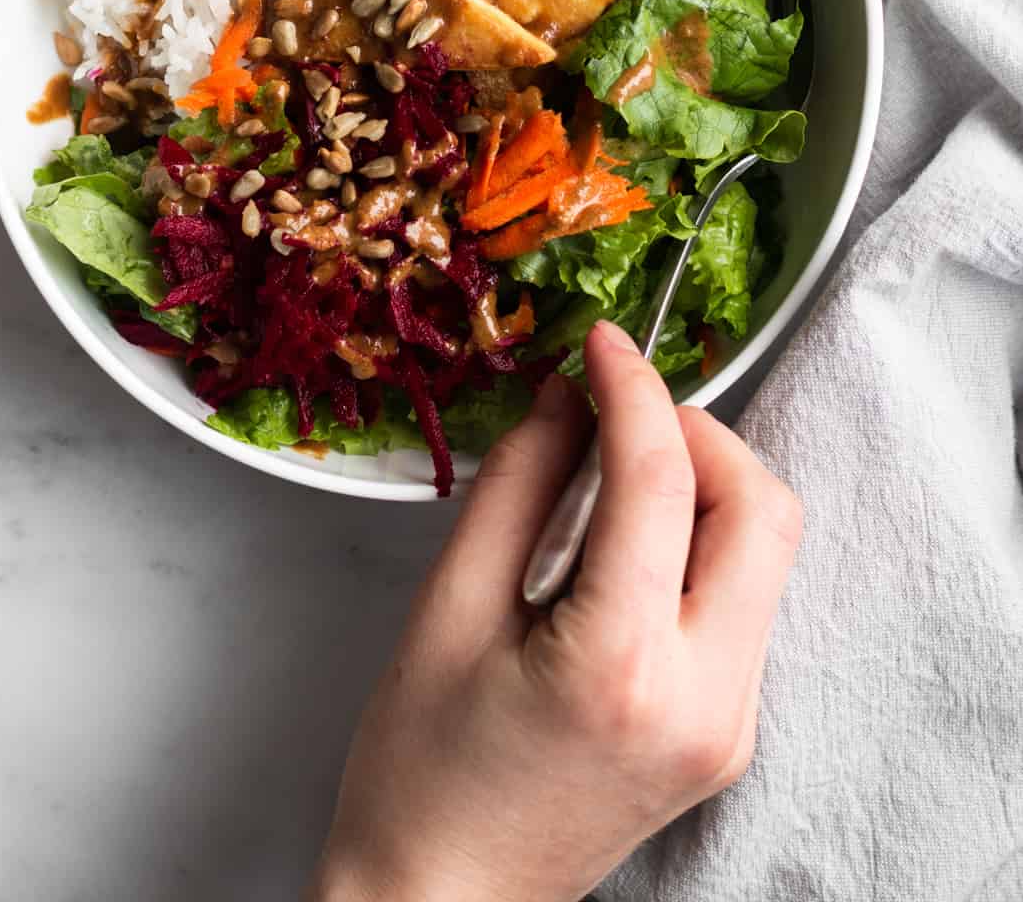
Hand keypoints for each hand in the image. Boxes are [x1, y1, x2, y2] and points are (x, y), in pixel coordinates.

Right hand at [311, 321, 801, 901]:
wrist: (443, 901)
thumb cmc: (422, 774)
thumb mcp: (449, 606)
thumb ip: (520, 483)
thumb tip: (567, 393)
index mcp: (621, 667)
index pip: (663, 481)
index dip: (634, 387)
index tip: (601, 341)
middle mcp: (703, 700)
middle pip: (762, 509)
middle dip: (696, 433)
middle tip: (617, 411)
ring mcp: (729, 724)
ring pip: (766, 550)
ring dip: (703, 485)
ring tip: (610, 475)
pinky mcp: (729, 733)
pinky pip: (743, 599)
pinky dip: (698, 543)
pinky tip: (624, 541)